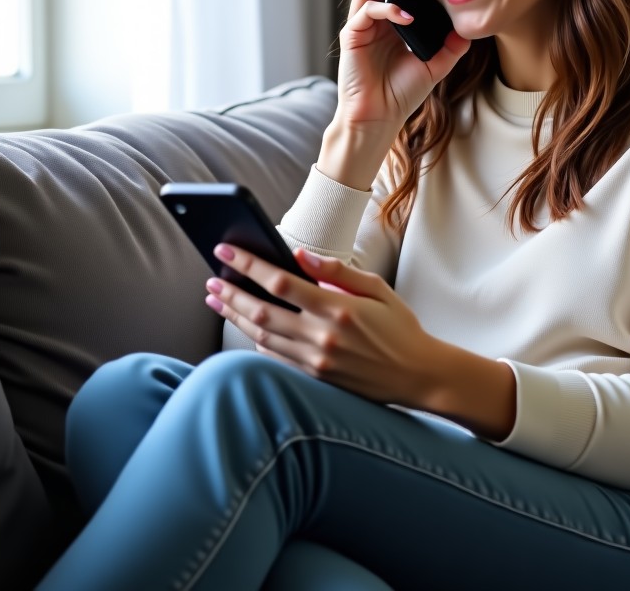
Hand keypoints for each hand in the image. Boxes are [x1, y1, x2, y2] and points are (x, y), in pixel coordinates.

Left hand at [203, 242, 440, 407]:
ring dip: (236, 317)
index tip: (226, 250)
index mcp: (337, 309)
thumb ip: (337, 272)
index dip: (248, 265)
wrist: (419, 376)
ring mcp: (316, 362)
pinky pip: (275, 359)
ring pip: (262, 337)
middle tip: (211, 280)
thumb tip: (300, 254)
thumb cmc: (400, 328)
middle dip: (231, 293)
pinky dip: (256, 342)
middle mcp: (321, 338)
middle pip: (261, 312)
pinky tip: (247, 327)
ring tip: (218, 301)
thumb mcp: (378, 289)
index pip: (280, 282)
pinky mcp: (316, 380)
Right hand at [336, 0, 469, 130]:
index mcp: (389, 15)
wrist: (379, 119)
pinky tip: (406, 17)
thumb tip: (470, 25)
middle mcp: (372, 14)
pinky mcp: (352, 37)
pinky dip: (387, 9)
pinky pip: (366, 12)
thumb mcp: (436, 64)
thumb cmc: (402, 92)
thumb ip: (452, 44)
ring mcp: (360, 23)